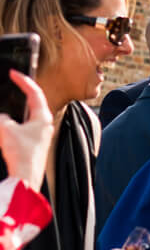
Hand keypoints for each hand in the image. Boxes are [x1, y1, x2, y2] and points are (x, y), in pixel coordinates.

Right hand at [0, 70, 53, 186]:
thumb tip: (3, 118)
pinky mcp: (35, 144)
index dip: (23, 81)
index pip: (35, 93)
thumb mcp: (6, 130)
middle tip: (14, 83)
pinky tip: (6, 127)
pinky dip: (13, 124)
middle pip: (33, 103)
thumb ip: (3, 118)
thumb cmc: (22, 153)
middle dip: (22, 93)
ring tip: (9, 107)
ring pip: (27, 116)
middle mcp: (45, 125)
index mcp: (43, 117)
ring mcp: (41, 135)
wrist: (26, 177)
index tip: (14, 73)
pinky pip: (23, 128)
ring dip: (17, 110)